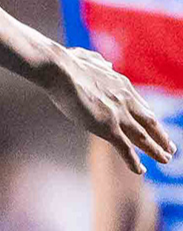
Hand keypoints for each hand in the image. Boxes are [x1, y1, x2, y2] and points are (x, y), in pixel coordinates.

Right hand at [44, 46, 174, 174]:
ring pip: (143, 137)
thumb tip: (107, 64)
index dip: (148, 118)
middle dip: (161, 136)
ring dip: (156, 150)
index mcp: (121, 84)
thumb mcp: (89, 59)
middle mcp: (125, 100)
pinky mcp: (108, 127)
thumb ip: (100, 64)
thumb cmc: (67, 63)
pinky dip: (134, 161)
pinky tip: (141, 171)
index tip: (155, 127)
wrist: (60, 71)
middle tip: (171, 147)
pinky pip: (125, 149)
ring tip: (166, 159)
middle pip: (149, 122)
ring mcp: (118, 114)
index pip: (140, 105)